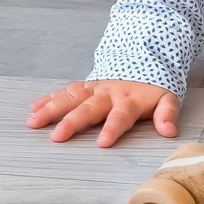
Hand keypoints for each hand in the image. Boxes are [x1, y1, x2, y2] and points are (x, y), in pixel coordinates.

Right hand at [28, 80, 180, 146]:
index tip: (102, 142)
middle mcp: (108, 94)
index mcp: (129, 100)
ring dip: (52, 109)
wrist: (143, 61)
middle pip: (88, 108)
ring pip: (70, 98)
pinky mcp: (84, 87)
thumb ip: (168, 115)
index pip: (120, 116)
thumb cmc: (152, 89)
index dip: (112, 128)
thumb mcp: (168, 99)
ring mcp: (93, 89)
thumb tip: (169, 131)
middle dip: (72, 122)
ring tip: (34, 121)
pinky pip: (64, 92)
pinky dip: (48, 99)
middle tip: (57, 136)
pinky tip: (34, 109)